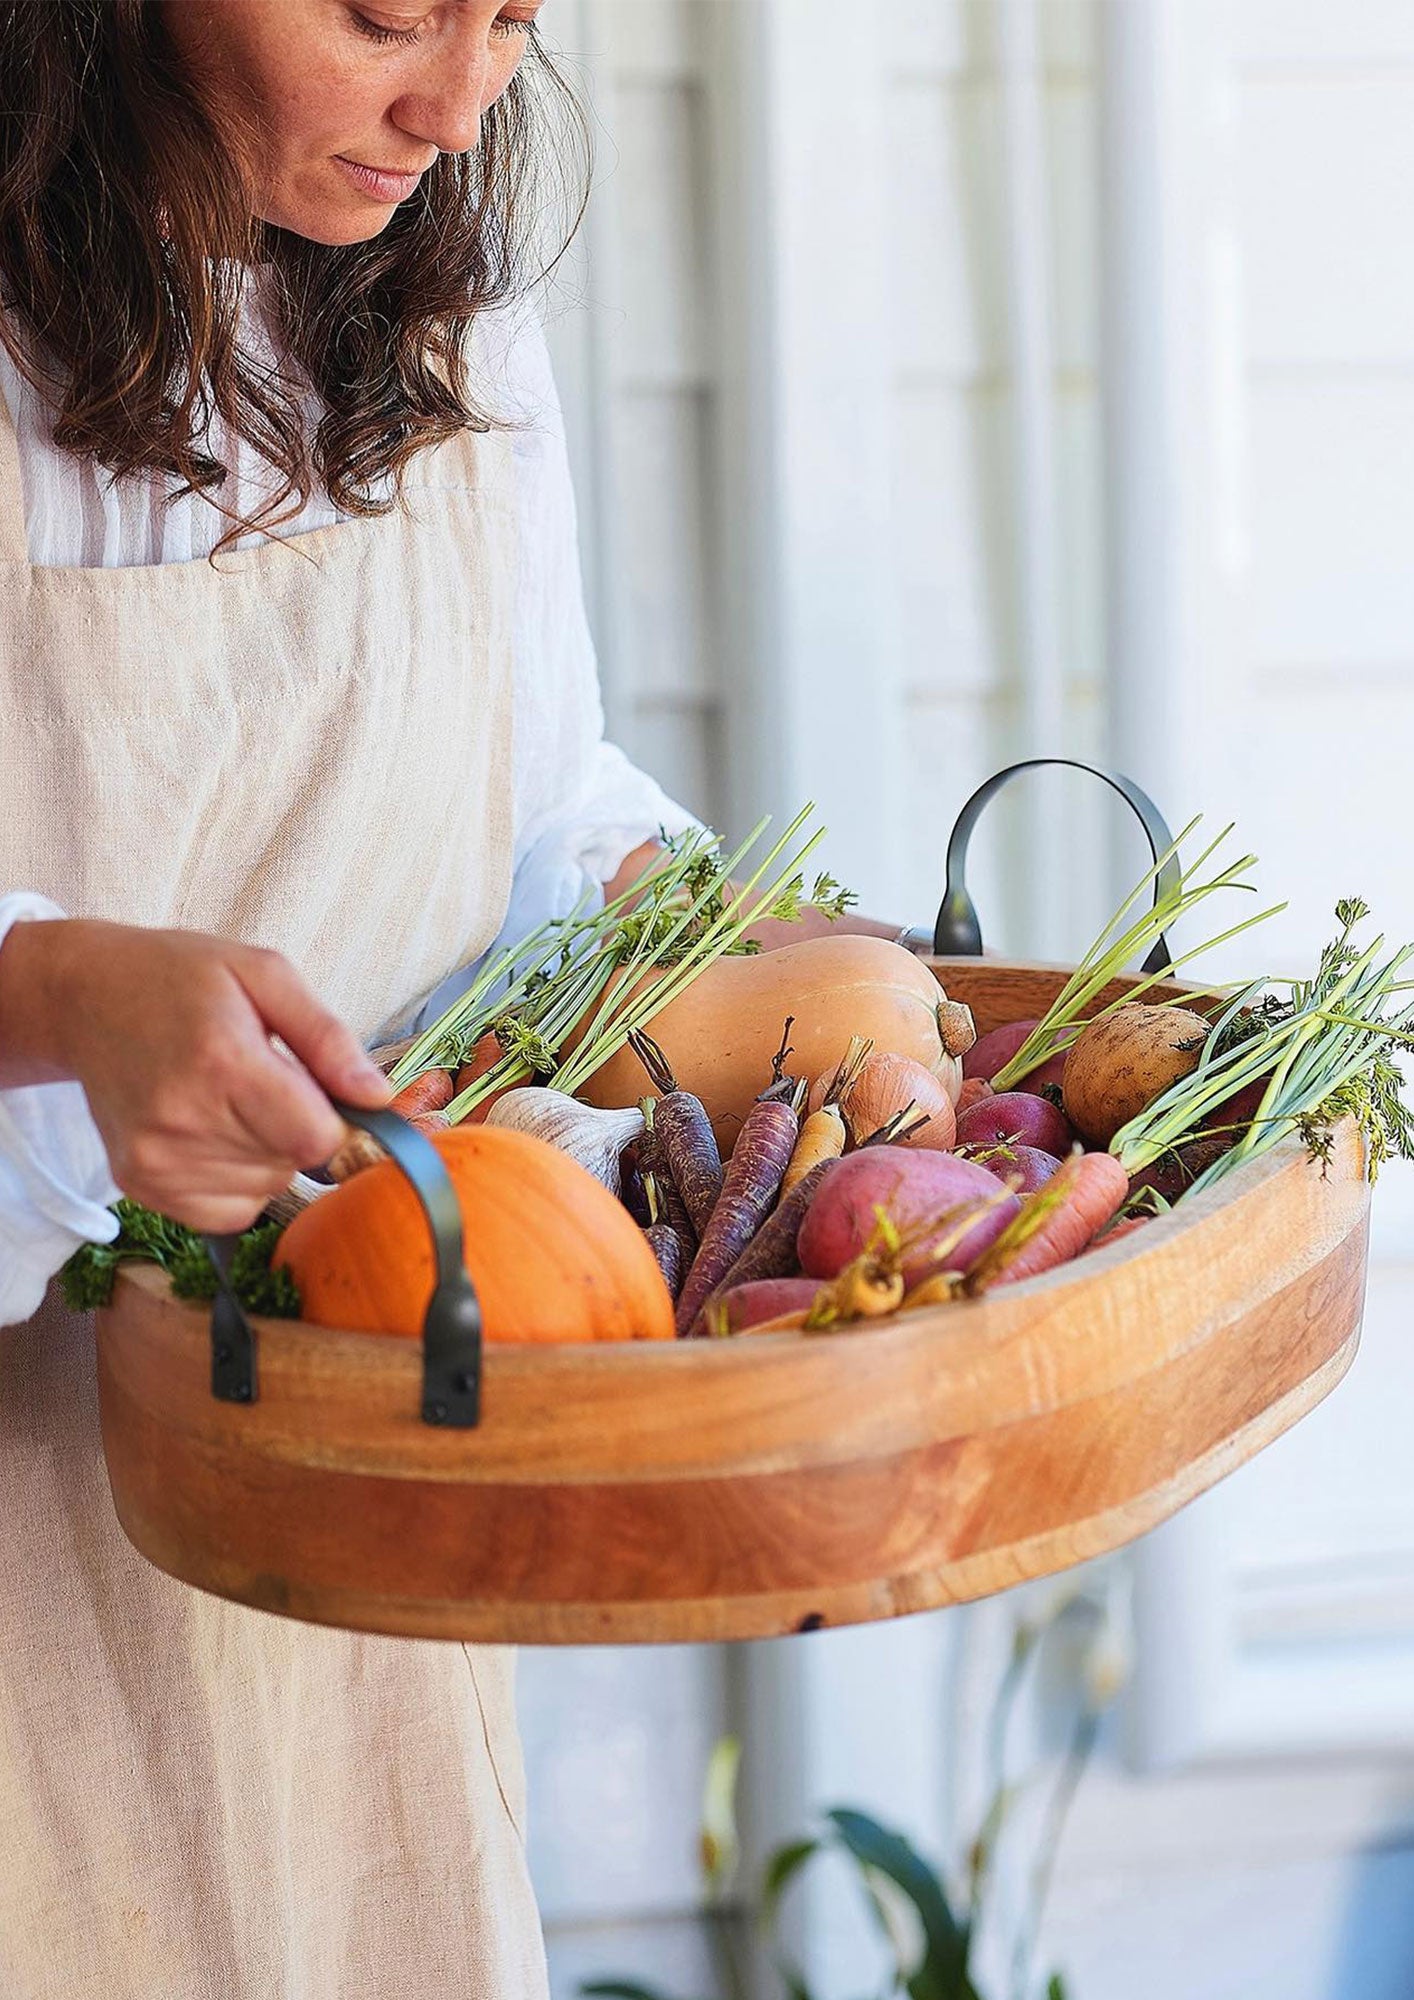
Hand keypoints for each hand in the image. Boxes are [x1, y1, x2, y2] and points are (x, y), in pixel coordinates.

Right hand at [0, 918, 389, 1233]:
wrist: (86, 998)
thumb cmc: (182, 978)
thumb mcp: (265, 974)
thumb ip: (328, 1038)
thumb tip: (378, 1098)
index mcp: (223, 1062)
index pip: (318, 1138)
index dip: (330, 1115)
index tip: (308, 1083)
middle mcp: (183, 1120)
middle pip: (293, 1164)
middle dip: (293, 1127)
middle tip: (256, 1079)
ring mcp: (155, 1159)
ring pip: (264, 1190)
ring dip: (264, 1154)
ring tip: (226, 1100)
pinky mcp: (138, 1184)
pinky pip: (227, 1214)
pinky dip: (235, 1182)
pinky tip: (210, 1132)